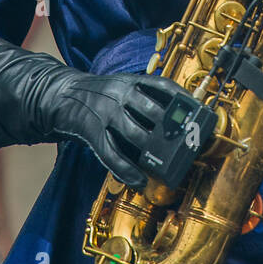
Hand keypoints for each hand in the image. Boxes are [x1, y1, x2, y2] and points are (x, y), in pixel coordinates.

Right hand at [48, 70, 206, 191]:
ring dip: (153, 152)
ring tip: (168, 166)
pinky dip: (127, 170)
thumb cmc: (100, 94)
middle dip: (172, 129)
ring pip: (135, 134)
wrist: (61, 95)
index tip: (201, 109)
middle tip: (189, 143)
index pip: (162, 86)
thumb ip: (145, 97)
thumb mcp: (122, 85)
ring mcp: (105, 113)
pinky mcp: (92, 132)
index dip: (183, 98)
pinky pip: (112, 154)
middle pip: (153, 111)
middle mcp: (119, 95)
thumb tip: (176, 118)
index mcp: (130, 81)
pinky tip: (140, 181)